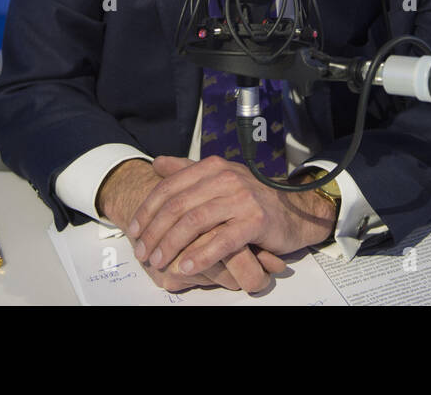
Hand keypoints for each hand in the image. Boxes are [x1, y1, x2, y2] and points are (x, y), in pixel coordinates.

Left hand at [97, 158, 287, 292]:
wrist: (297, 212)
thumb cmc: (254, 200)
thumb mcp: (221, 179)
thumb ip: (188, 171)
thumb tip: (157, 163)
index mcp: (213, 167)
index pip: (170, 187)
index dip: (147, 210)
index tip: (133, 230)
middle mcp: (226, 178)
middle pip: (177, 206)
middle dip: (154, 231)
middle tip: (142, 252)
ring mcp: (242, 198)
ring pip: (194, 222)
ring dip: (171, 245)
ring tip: (158, 262)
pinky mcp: (255, 220)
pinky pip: (221, 240)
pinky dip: (200, 255)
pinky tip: (186, 267)